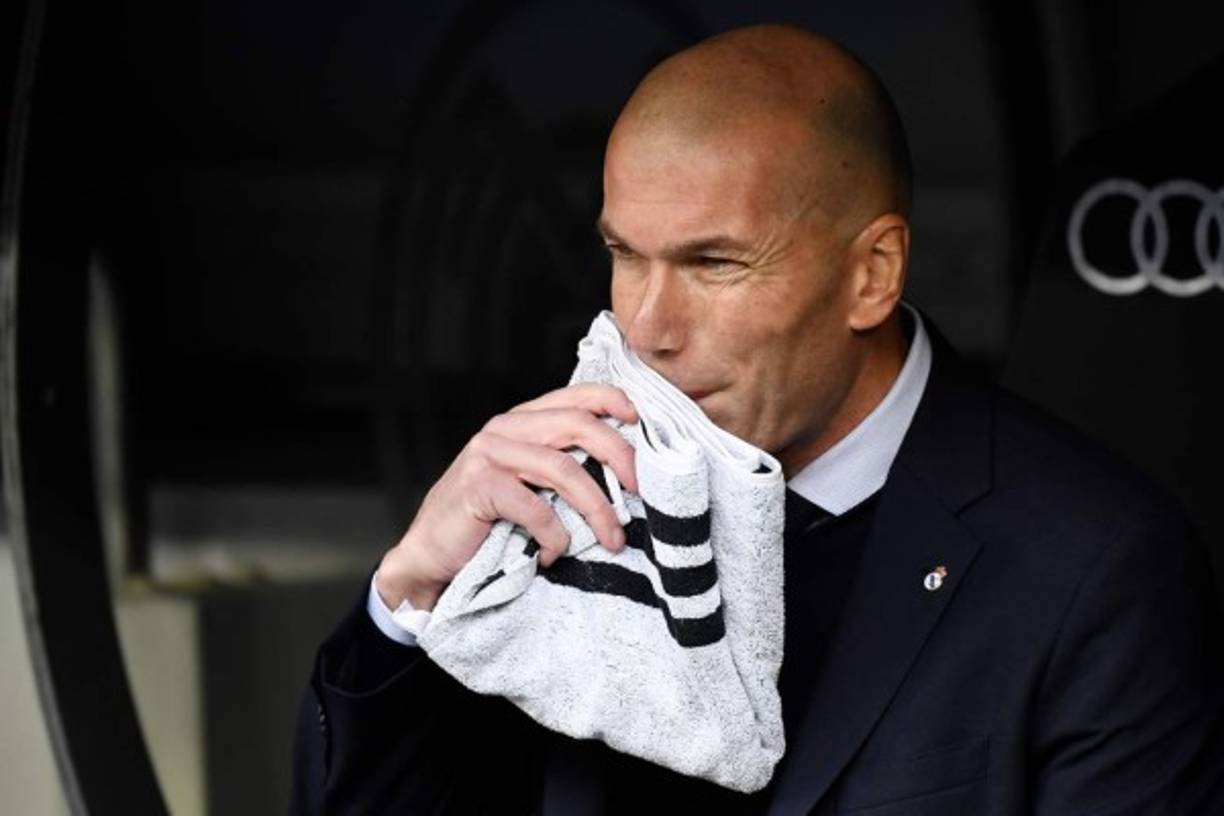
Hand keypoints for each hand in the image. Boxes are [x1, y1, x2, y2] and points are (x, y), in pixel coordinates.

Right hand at [376, 383, 638, 611]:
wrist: (430, 560)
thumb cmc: (487, 527)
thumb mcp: (528, 489)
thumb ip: (562, 471)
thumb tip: (626, 478)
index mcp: (520, 422)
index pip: (574, 396)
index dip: (612, 401)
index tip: (641, 421)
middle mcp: (504, 429)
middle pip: (578, 425)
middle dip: (619, 457)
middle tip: (639, 493)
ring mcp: (487, 454)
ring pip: (563, 468)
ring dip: (596, 508)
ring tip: (612, 539)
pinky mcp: (477, 486)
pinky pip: (534, 507)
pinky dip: (554, 535)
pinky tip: (553, 554)